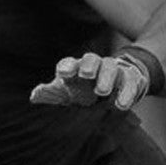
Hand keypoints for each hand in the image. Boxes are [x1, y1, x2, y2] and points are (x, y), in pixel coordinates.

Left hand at [30, 51, 150, 112]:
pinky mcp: (131, 79)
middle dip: (89, 65)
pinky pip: (131, 83)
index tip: (63, 73)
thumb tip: (34, 95)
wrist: (111, 85)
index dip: (66, 67)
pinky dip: (127, 93)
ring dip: (107, 78)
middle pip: (91, 60)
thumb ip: (51, 94)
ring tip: (103, 92)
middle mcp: (94, 66)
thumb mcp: (65, 92)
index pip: (69, 63)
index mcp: (75, 68)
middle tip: (86, 75)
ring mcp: (113, 71)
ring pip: (111, 67)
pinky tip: (121, 105)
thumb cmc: (81, 89)